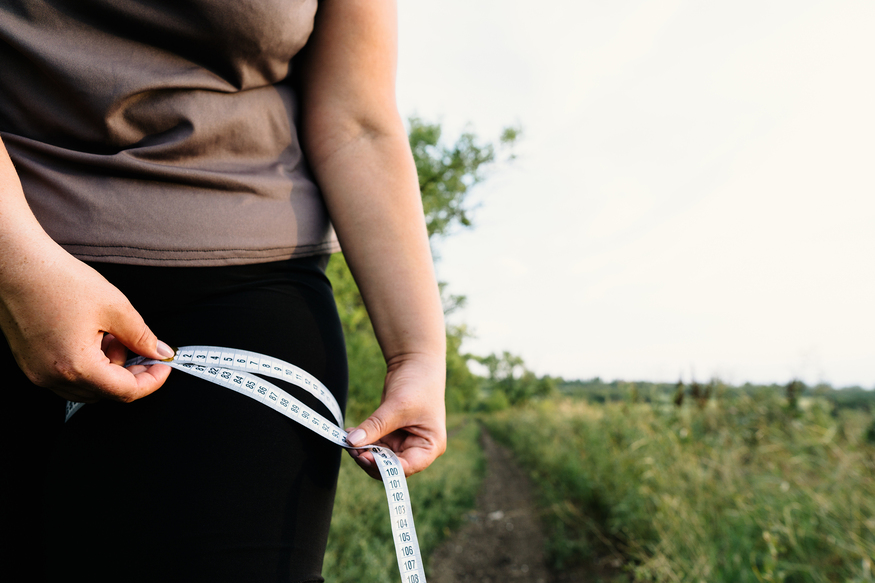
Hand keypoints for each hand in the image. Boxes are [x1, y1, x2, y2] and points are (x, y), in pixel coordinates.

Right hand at [0, 240, 172, 402]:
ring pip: (87, 385)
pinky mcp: (30, 362)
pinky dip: (88, 363)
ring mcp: (37, 371)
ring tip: (112, 334)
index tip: (164, 366)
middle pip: (105, 392)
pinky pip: (67, 374)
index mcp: (76, 367)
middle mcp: (52, 376)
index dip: (151, 380)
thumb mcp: (114, 307)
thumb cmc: (57, 280)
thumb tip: (158, 351)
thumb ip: (141, 336)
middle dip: (129, 372)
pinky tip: (93, 336)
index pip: (125, 391)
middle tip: (142, 347)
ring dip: (108, 367)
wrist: (17, 264)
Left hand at [346, 352, 445, 478]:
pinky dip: (362, 441)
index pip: (405, 467)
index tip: (364, 456)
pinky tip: (350, 433)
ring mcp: (404, 441)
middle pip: (390, 466)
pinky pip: (374, 444)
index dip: (384, 467)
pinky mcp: (392, 433)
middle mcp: (418, 448)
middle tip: (352, 448)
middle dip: (370, 459)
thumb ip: (375, 426)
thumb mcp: (396, 406)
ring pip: (379, 457)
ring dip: (363, 451)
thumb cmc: (418, 384)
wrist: (416, 362)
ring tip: (348, 439)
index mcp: (430, 447)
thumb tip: (351, 442)